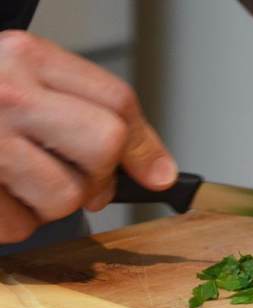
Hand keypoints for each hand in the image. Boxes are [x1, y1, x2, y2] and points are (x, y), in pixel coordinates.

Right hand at [0, 31, 176, 242]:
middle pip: (104, 146)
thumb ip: (91, 111)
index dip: (146, 146)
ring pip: (65, 197)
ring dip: (52, 202)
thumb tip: (159, 172)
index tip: (158, 175)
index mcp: (25, 57)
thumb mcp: (27, 80)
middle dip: (99, 174)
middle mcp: (5, 94)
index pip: (117, 102)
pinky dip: (13, 221)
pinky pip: (19, 227)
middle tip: (75, 176)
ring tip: (20, 179)